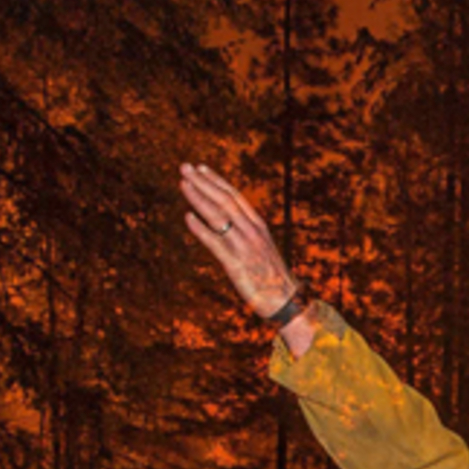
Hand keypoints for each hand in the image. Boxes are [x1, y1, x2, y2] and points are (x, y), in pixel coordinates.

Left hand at [179, 163, 300, 318]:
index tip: (201, 168)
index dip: (217, 181)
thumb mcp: (261, 248)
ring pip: (219, 215)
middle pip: (224, 200)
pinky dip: (200, 228)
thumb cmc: (271, 276)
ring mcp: (245, 246)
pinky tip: (187, 217)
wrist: (285, 301)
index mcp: (259, 226)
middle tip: (185, 167)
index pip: (235, 197)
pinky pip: (215, 242)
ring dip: (199, 197)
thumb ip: (246, 233)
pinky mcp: (236, 264)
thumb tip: (227, 223)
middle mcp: (252, 231)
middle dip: (204, 182)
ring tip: (183, 183)